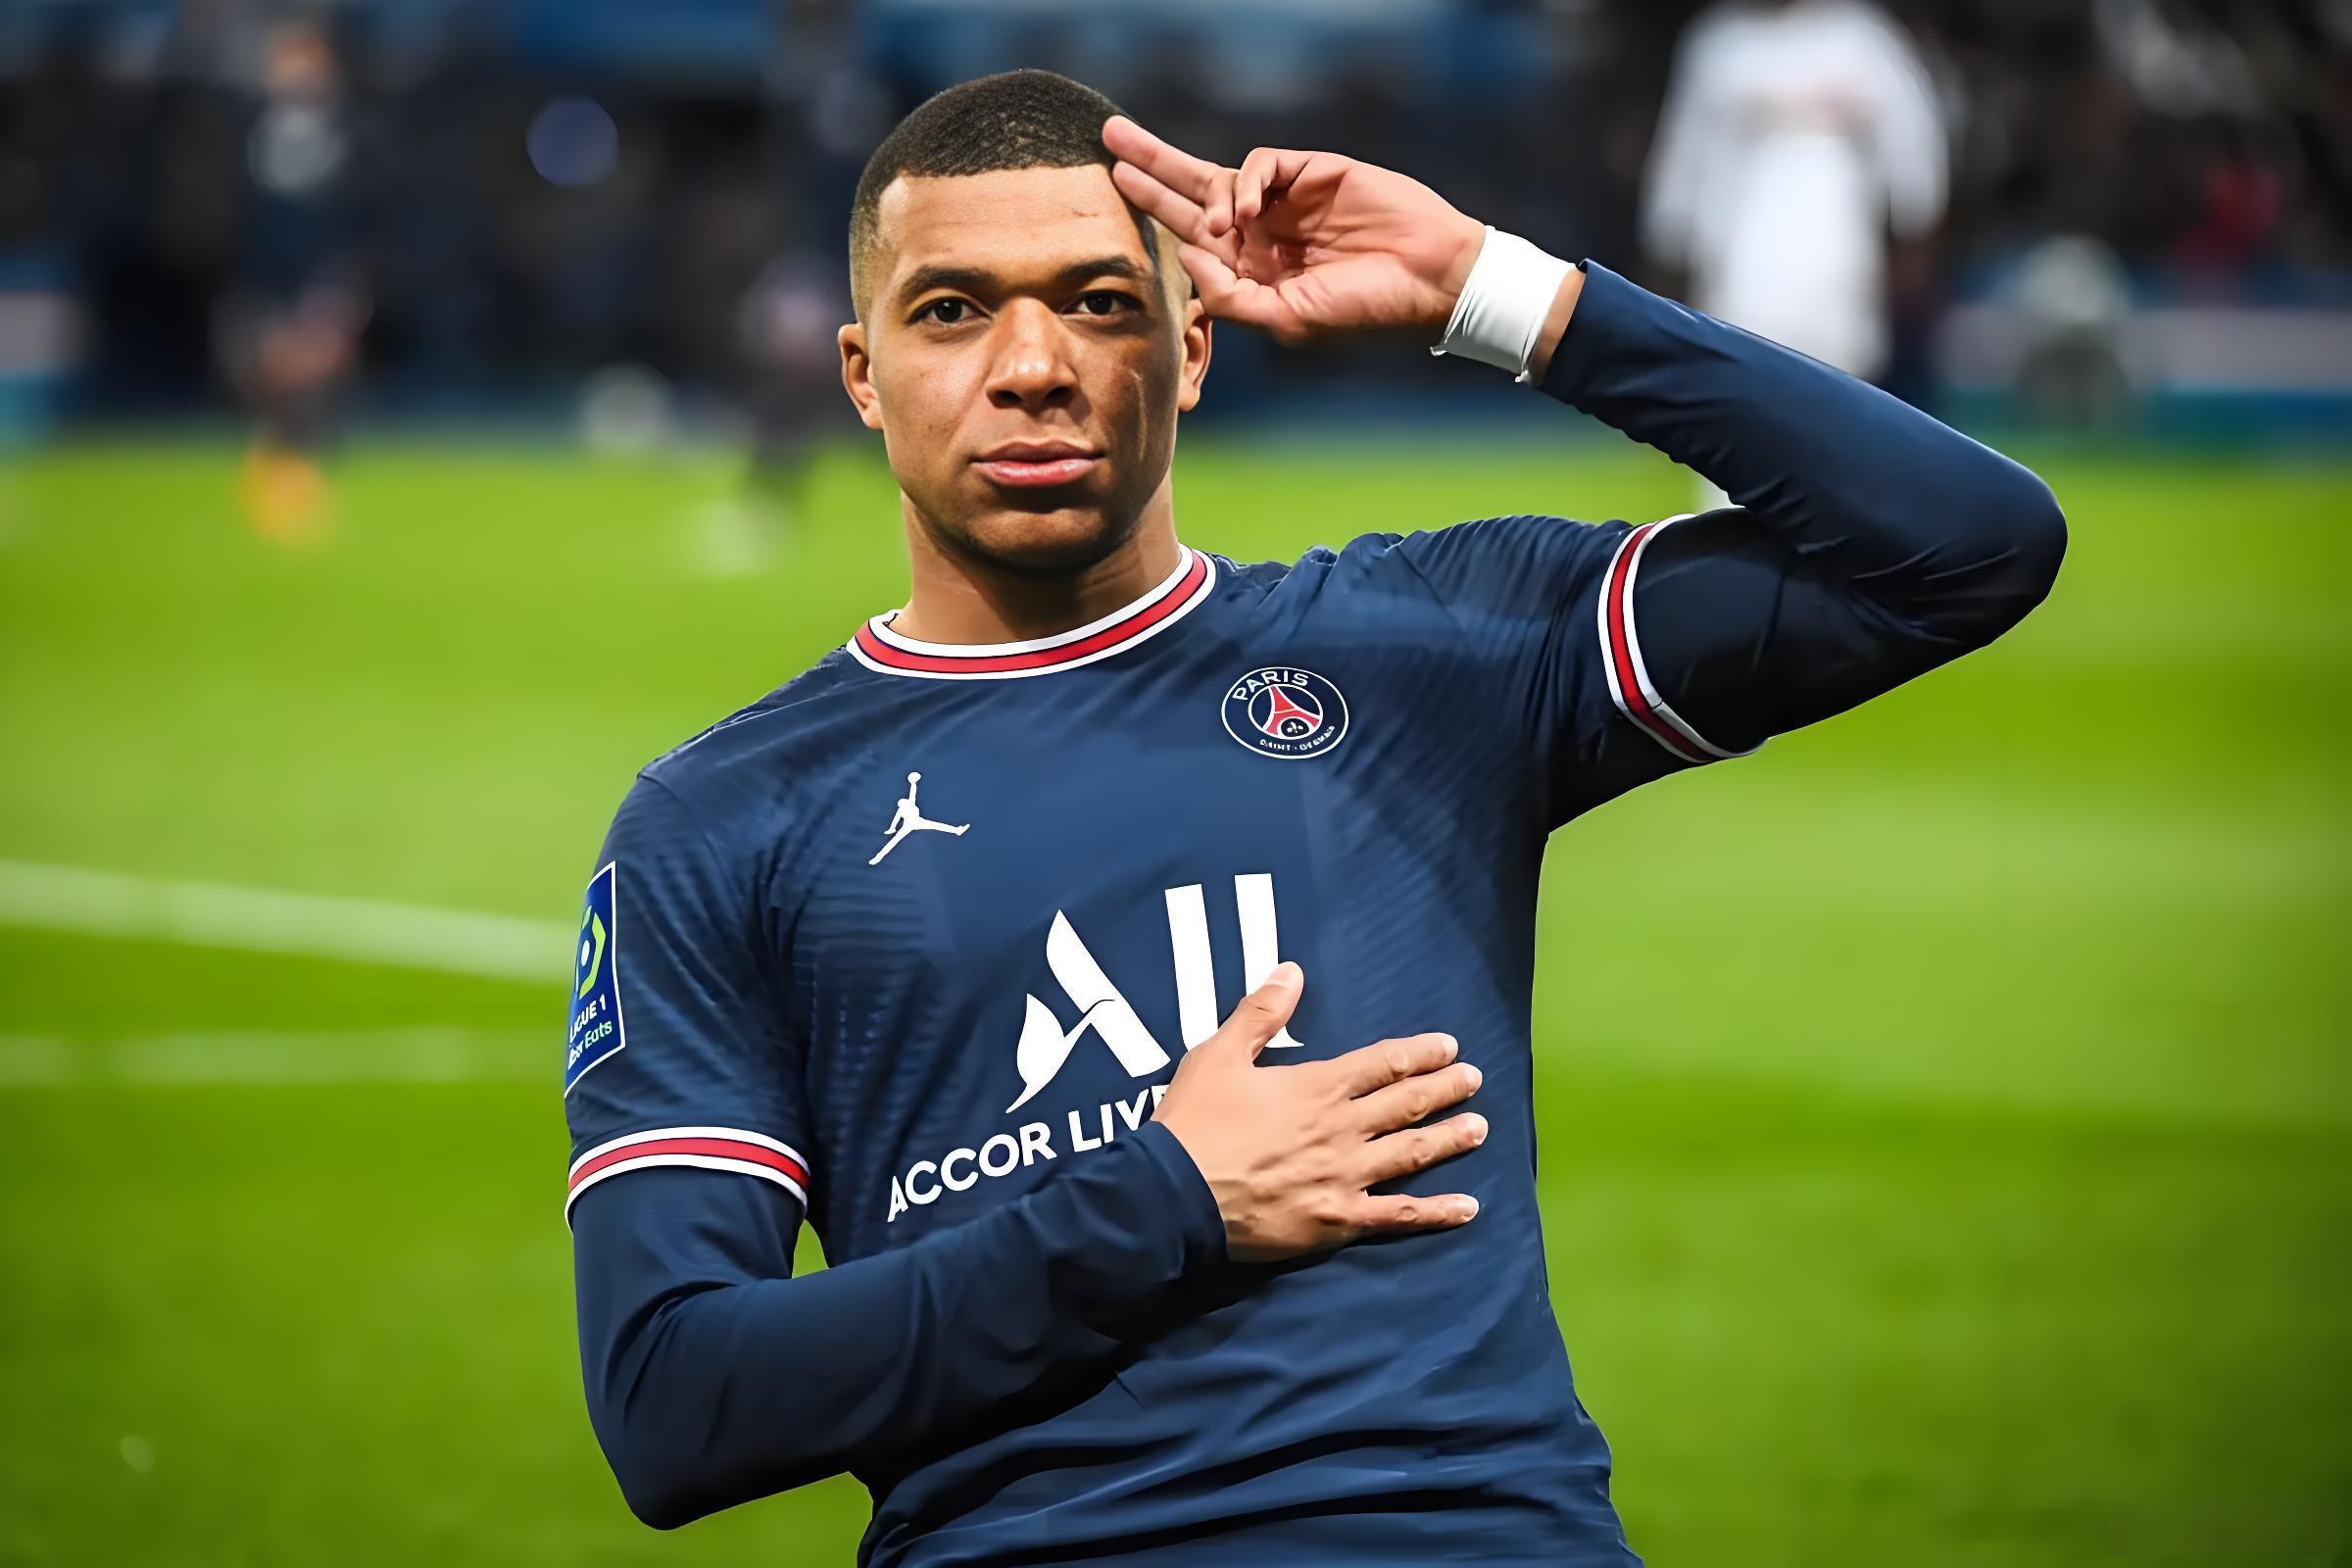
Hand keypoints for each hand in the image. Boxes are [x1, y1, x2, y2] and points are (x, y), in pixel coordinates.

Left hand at [1104, 116, 1487, 344]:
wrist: (1427, 280)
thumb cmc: (1362, 310)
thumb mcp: (1285, 320)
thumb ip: (1231, 295)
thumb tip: (1187, 255)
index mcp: (1251, 269)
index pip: (1189, 235)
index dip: (1154, 210)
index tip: (1120, 190)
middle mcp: (1261, 231)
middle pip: (1190, 190)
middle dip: (1150, 165)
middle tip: (1109, 137)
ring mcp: (1285, 200)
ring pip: (1219, 172)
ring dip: (1199, 185)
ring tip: (1222, 223)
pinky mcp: (1311, 171)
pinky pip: (1261, 163)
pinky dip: (1247, 181)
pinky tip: (1249, 210)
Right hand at [1150, 961, 1487, 1262]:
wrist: (1175, 1194)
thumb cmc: (1194, 1123)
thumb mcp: (1218, 1054)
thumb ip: (1260, 1013)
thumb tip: (1292, 970)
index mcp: (1317, 1087)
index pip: (1382, 1064)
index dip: (1419, 1053)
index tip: (1449, 1046)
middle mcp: (1342, 1129)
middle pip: (1406, 1104)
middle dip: (1445, 1089)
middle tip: (1475, 1079)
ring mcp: (1346, 1176)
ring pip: (1411, 1153)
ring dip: (1449, 1139)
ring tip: (1480, 1128)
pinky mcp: (1339, 1219)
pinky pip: (1397, 1216)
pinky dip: (1436, 1212)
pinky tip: (1467, 1208)